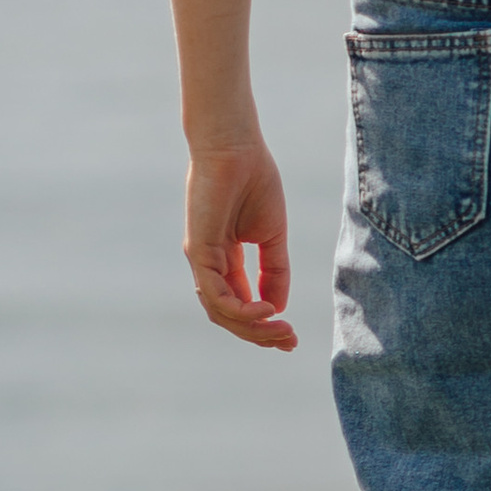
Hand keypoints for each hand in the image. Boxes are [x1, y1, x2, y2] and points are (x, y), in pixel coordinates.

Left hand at [184, 136, 294, 350]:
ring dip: (252, 328)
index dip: (264, 324)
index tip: (292, 335)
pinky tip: (266, 311)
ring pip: (220, 312)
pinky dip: (241, 310)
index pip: (239, 304)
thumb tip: (277, 308)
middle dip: (259, 334)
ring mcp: (200, 260)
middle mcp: (208, 265)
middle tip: (289, 341)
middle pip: (228, 316)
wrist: (236, 148)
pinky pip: (216, 295)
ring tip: (281, 329)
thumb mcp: (272, 235)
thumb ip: (275, 271)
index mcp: (225, 260)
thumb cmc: (254, 182)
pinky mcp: (198, 252)